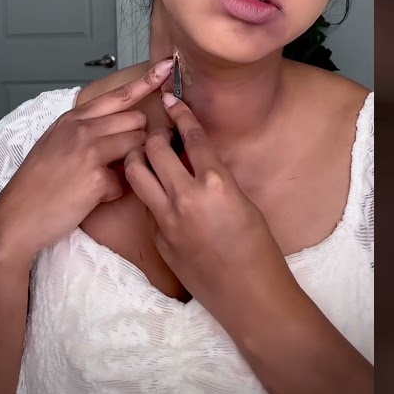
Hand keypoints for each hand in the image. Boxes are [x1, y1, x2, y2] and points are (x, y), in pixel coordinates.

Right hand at [0, 58, 174, 266]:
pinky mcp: (97, 179)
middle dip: (137, 138)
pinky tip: (93, 196)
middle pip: (136, 120)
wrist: (17, 215)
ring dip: (129, 163)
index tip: (166, 67)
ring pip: (137, 145)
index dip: (146, 82)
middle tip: (119, 157)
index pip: (118, 95)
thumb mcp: (55, 143)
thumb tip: (119, 127)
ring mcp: (89, 152)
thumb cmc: (36, 182)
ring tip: (104, 176)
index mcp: (73, 119)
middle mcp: (82, 129)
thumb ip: (85, 129)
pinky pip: (125, 181)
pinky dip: (114, 192)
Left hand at [123, 93, 292, 312]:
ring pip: (136, 175)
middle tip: (158, 131)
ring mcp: (166, 219)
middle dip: (153, 134)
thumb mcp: (242, 201)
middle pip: (152, 149)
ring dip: (139, 159)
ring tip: (146, 156)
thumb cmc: (257, 248)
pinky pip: (147, 206)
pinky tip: (162, 197)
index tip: (171, 100)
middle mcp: (185, 197)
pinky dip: (151, 194)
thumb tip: (197, 158)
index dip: (179, 113)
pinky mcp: (158, 238)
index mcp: (214, 182)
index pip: (190, 136)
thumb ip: (215, 177)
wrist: (246, 293)